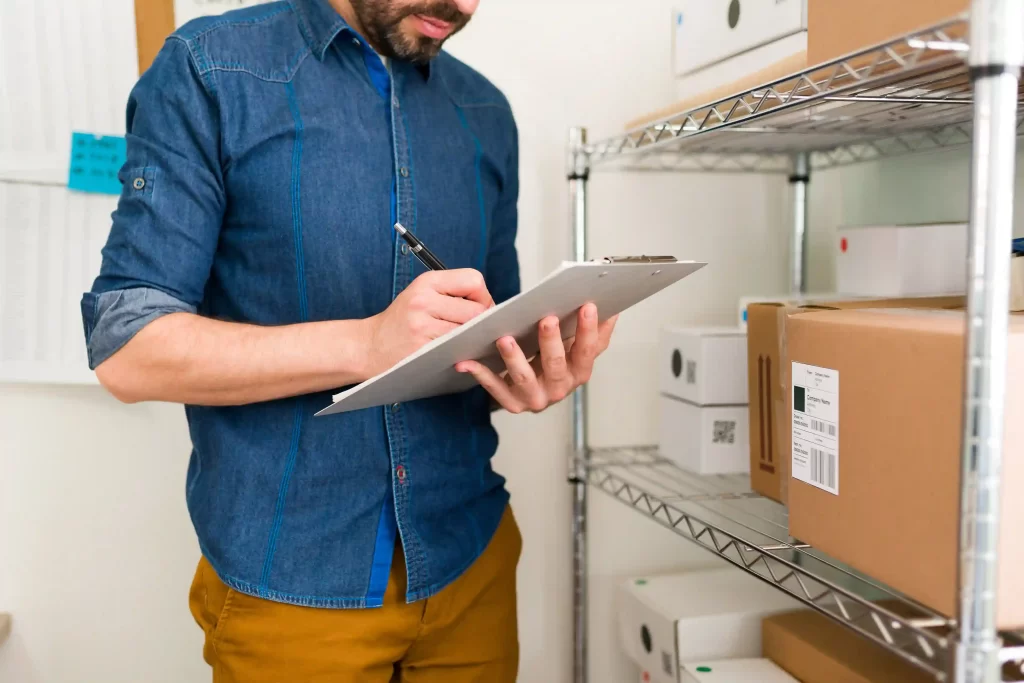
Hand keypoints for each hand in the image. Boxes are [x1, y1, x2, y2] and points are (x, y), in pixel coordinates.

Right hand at [364, 269, 493, 377]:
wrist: (369, 346)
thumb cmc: (402, 321)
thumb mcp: (422, 294)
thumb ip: (452, 294)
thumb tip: (491, 306)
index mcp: (427, 282)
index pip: (473, 280)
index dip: (483, 296)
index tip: (479, 308)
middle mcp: (423, 300)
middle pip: (477, 310)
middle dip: (483, 322)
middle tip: (475, 330)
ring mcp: (422, 326)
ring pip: (469, 332)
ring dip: (473, 339)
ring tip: (465, 341)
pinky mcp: (421, 349)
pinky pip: (456, 350)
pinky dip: (462, 352)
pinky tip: (456, 353)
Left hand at [455, 303, 617, 413]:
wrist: (530, 388)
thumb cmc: (553, 360)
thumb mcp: (577, 347)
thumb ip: (595, 330)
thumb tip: (612, 307)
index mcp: (579, 371)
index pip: (588, 351)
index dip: (589, 329)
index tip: (588, 306)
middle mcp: (560, 388)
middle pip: (557, 364)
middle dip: (552, 341)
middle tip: (546, 319)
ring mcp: (536, 398)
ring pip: (525, 378)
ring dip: (514, 358)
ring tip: (505, 339)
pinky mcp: (512, 403)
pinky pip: (495, 389)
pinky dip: (481, 375)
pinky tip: (467, 362)